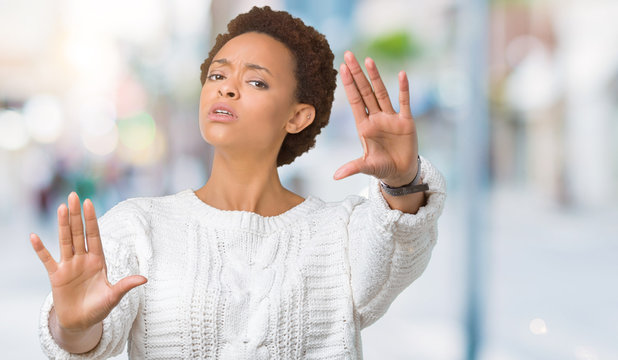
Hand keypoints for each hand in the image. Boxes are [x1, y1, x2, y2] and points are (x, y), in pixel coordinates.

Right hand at [30, 192, 146, 331]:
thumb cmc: (99, 308)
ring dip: (62, 225)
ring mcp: (69, 266)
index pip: (94, 235)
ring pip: (65, 241)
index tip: (89, 203)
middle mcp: (83, 259)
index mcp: (98, 260)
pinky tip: (34, 236)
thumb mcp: (113, 297)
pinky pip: (46, 260)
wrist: (81, 322)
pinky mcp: (56, 276)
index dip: (91, 220)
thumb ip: (125, 286)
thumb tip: (144, 279)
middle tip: (73, 195)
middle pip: (78, 233)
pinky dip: (40, 249)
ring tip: (61, 207)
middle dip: (76, 215)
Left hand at [334, 51, 418, 186]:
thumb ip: (352, 167)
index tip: (341, 68)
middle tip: (348, 55)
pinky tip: (402, 75)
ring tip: (368, 60)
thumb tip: (335, 176)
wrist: (400, 173)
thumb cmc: (381, 168)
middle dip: (357, 74)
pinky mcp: (406, 121)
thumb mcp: (366, 167)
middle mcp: (376, 118)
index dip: (348, 85)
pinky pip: (404, 102)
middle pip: (365, 92)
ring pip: (381, 93)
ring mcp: (391, 118)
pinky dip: (404, 89)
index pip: (354, 101)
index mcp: (364, 126)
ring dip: (375, 77)